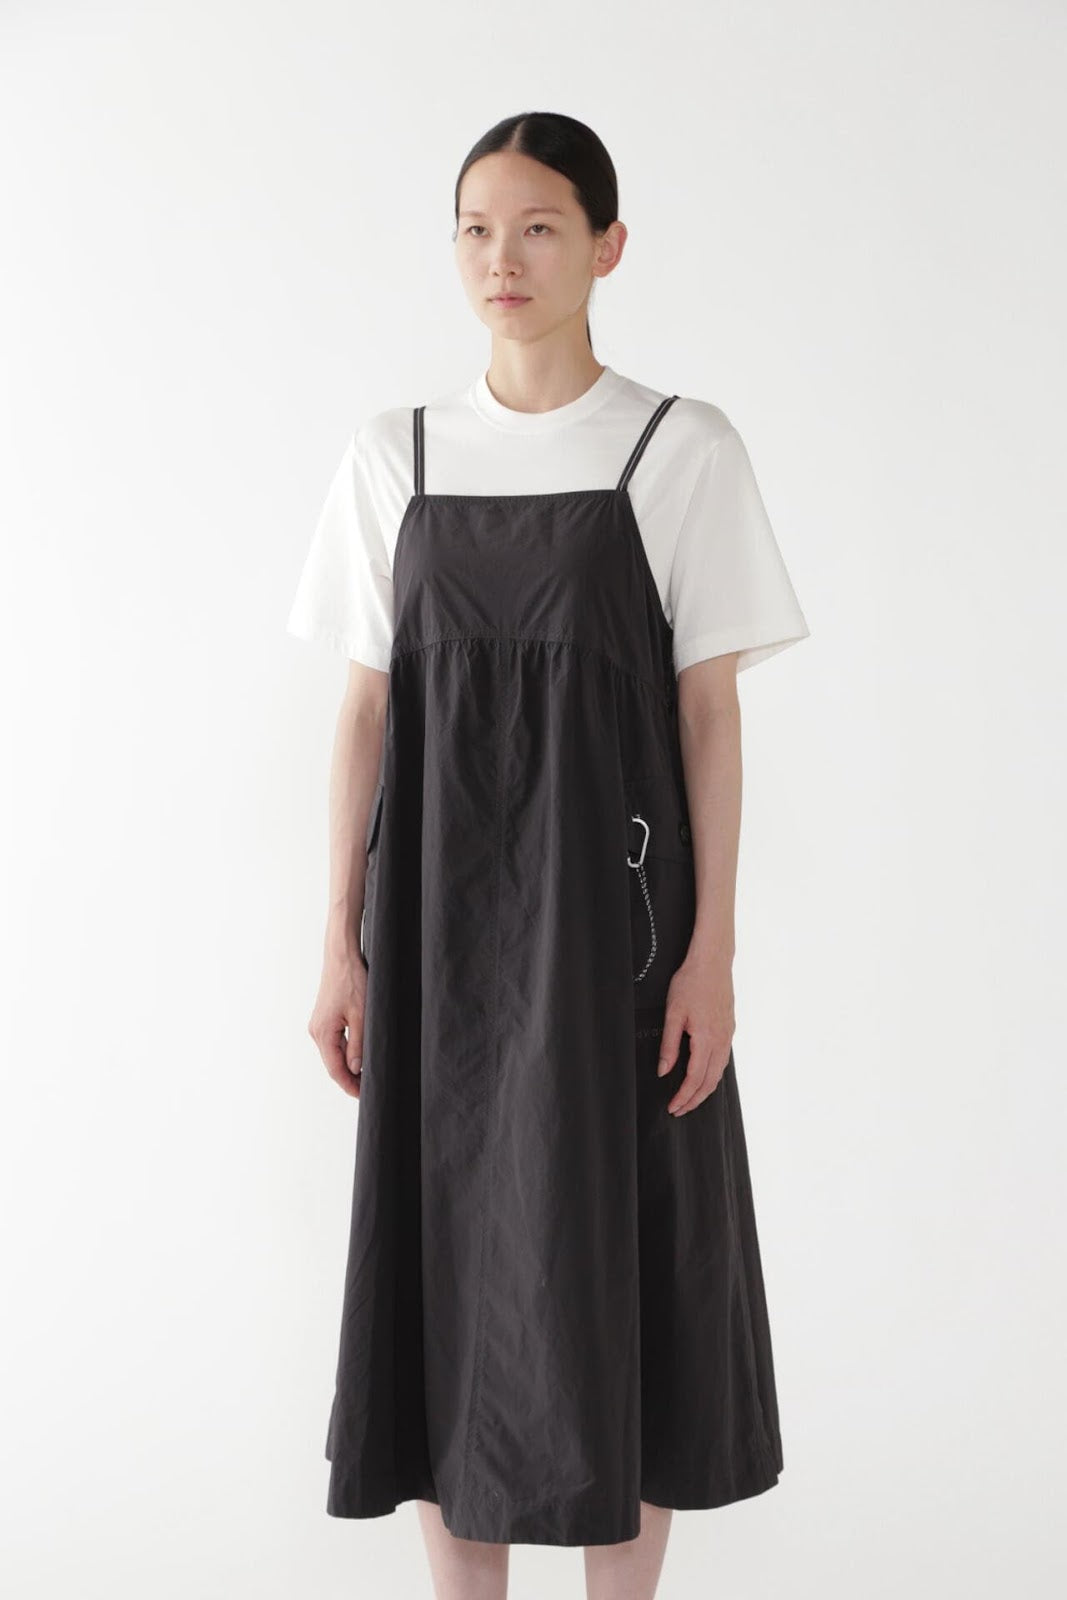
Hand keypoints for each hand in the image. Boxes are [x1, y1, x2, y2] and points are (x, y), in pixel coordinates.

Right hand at [308, 946, 368, 1098]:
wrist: (341, 957)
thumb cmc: (352, 982)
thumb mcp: (361, 1015)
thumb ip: (358, 1044)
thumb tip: (355, 1069)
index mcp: (323, 1033)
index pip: (336, 1070)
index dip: (350, 1085)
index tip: (364, 1096)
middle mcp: (316, 1032)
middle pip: (332, 1064)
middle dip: (349, 1078)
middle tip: (368, 1089)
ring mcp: (318, 1025)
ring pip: (333, 1054)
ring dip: (348, 1066)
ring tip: (366, 1075)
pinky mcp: (324, 1019)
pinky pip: (334, 1042)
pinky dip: (345, 1052)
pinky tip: (358, 1056)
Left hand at [656, 953, 734, 1115]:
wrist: (712, 962)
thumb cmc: (690, 983)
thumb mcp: (673, 1014)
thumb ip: (669, 1045)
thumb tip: (663, 1070)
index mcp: (706, 1039)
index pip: (694, 1078)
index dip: (683, 1096)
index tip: (673, 1107)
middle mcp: (721, 1040)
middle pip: (710, 1081)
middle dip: (694, 1100)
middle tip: (679, 1110)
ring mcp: (728, 1035)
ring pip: (719, 1072)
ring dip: (705, 1089)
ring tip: (690, 1098)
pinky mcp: (729, 1029)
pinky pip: (723, 1060)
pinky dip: (713, 1074)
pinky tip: (704, 1075)